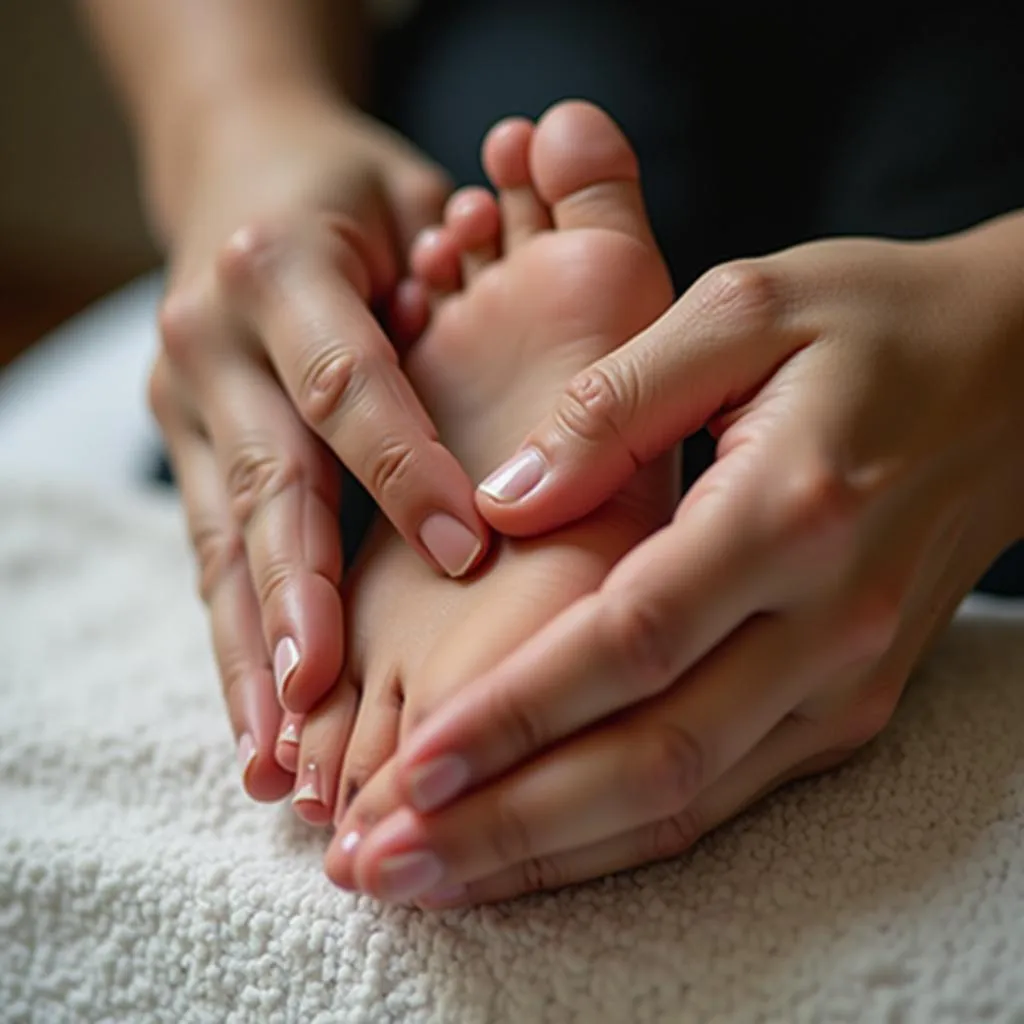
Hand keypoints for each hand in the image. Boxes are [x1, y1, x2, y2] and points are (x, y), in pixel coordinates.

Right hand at [148, 92, 487, 799]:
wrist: (238, 168)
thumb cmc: (355, 191)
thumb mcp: (415, 198)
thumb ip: (465, 273)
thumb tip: (530, 368)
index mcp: (279, 263)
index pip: (348, 385)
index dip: (402, 472)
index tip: (462, 556)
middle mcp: (213, 335)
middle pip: (263, 479)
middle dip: (295, 590)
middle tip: (324, 690)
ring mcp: (182, 398)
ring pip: (219, 540)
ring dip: (250, 650)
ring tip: (274, 754)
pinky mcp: (178, 447)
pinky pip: (209, 556)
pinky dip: (237, 640)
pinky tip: (259, 722)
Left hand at [329, 222, 1023, 902]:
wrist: (1015, 380)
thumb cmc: (873, 325)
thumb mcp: (742, 309)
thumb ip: (615, 404)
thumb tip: (503, 501)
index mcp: (790, 511)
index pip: (632, 639)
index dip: (517, 711)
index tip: (412, 763)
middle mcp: (828, 621)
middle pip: (651, 757)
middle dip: (507, 822)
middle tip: (383, 862)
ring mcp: (844, 680)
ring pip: (683, 803)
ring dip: (549, 852)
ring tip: (429, 876)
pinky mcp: (845, 706)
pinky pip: (720, 796)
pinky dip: (618, 836)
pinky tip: (534, 848)